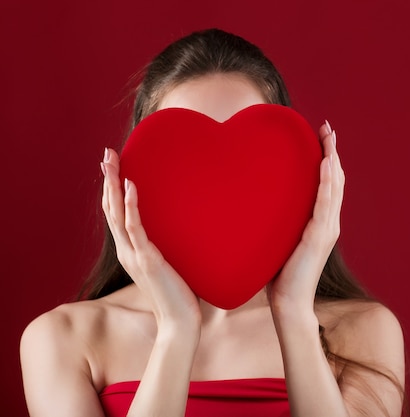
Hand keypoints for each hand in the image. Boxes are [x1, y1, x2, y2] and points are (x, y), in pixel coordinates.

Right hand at [101, 148, 200, 329]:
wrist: (180, 321)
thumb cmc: (178, 295)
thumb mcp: (168, 265)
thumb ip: (166, 249)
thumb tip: (182, 231)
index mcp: (130, 251)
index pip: (115, 214)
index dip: (111, 189)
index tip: (112, 165)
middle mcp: (127, 251)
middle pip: (110, 208)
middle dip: (108, 179)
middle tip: (106, 153)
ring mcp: (134, 255)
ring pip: (116, 214)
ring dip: (113, 185)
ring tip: (111, 161)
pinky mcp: (147, 259)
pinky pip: (135, 227)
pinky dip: (131, 205)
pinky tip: (130, 185)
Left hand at [268, 121, 343, 313]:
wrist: (288, 302)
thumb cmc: (279, 274)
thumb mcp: (278, 241)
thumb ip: (276, 222)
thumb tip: (253, 205)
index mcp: (320, 222)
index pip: (327, 184)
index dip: (327, 159)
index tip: (320, 136)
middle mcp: (328, 222)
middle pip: (335, 179)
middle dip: (332, 151)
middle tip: (327, 127)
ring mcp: (326, 229)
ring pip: (334, 186)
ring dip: (332, 159)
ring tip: (328, 136)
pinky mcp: (319, 236)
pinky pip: (324, 203)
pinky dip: (326, 181)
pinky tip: (324, 162)